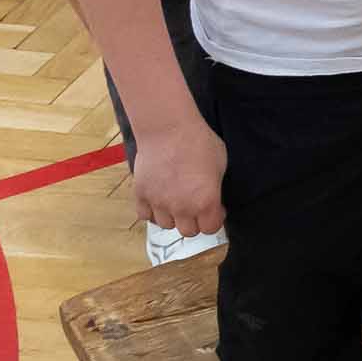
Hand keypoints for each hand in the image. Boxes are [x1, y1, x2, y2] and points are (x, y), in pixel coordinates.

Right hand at [132, 118, 225, 240]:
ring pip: (166, 225)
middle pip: (188, 232)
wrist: (167, 128)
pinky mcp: (141, 195)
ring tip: (175, 201)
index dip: (214, 219)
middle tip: (195, 205)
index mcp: (206, 202)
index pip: (210, 228)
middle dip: (194, 221)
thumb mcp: (220, 164)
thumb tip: (212, 197)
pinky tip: (158, 200)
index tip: (215, 209)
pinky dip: (152, 211)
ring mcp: (159, 203)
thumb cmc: (198, 141)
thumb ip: (215, 187)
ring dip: (173, 217)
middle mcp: (182, 208)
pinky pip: (145, 215)